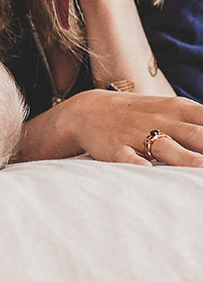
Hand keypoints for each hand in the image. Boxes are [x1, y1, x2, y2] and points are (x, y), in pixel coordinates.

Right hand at [44, 90, 202, 166]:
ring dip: (185, 158)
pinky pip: (127, 158)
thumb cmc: (141, 114)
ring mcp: (136, 135)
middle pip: (195, 135)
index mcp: (178, 110)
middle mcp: (160, 122)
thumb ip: (200, 122)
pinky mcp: (115, 149)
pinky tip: (145, 171)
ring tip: (200, 169)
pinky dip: (137, 165)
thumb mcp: (172, 110)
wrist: (89, 110)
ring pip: (165, 147)